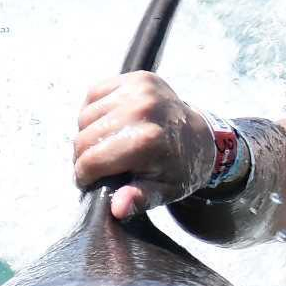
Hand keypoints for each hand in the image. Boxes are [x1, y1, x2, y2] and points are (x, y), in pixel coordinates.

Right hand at [72, 71, 215, 220]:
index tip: (88, 182)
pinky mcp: (137, 77)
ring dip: (87, 133)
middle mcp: (142, 109)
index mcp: (148, 140)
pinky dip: (94, 111)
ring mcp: (139, 89)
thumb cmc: (180, 167)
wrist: (202, 137)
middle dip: (83, 157)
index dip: (84, 176)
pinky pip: (93, 94)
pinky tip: (108, 124)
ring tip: (105, 145)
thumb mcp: (164, 191)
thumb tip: (117, 208)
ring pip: (84, 116)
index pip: (92, 160)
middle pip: (84, 138)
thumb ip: (139, 199)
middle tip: (96, 166)